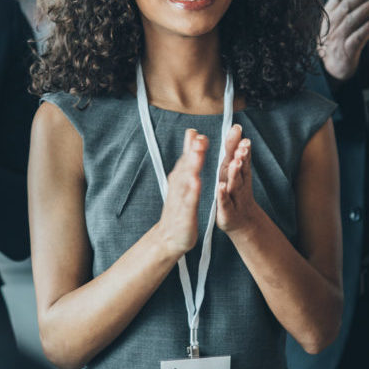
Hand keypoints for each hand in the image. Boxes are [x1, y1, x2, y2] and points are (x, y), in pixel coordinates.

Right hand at [156, 129, 205, 258]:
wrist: (169, 236)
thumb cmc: (179, 206)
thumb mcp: (183, 178)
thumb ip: (188, 155)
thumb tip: (192, 133)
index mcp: (180, 177)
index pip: (186, 158)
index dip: (191, 146)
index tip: (197, 133)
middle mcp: (178, 186)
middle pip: (185, 166)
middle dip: (192, 152)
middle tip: (198, 139)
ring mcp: (181, 199)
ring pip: (187, 181)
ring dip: (192, 168)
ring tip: (198, 155)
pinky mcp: (185, 213)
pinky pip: (189, 201)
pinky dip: (192, 191)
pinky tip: (196, 183)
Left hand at [216, 125, 258, 233]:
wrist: (242, 222)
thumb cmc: (235, 193)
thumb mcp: (234, 171)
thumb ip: (234, 151)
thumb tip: (236, 128)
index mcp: (236, 172)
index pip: (239, 155)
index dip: (239, 143)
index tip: (238, 129)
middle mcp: (238, 182)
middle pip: (239, 167)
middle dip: (241, 155)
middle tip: (242, 145)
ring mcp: (234, 197)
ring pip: (235, 183)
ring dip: (235, 173)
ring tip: (235, 162)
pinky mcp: (227, 210)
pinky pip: (225, 201)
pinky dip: (222, 194)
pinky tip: (220, 187)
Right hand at [318, 0, 368, 81]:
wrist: (333, 64)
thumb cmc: (337, 34)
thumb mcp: (336, 14)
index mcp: (329, 12)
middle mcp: (331, 23)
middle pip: (346, 5)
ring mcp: (338, 37)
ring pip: (352, 19)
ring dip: (367, 8)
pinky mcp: (347, 51)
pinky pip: (359, 36)